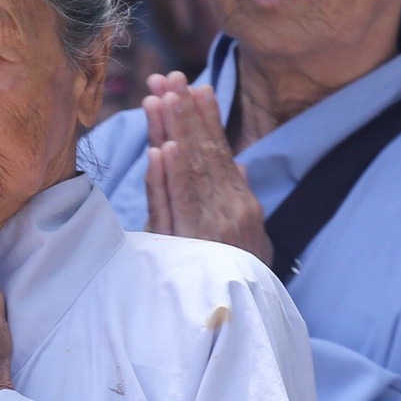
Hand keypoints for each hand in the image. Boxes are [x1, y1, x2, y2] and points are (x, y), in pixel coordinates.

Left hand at [142, 73, 270, 264]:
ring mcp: (212, 227)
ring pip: (188, 171)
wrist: (242, 323)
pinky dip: (168, 177)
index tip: (190, 87)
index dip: (204, 118)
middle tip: (167, 77)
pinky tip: (160, 149)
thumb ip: (231, 198)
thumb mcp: (238, 236)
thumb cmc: (231, 276)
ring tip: (159, 99)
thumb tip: (233, 161)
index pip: (219, 152)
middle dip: (184, 113)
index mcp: (241, 204)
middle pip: (203, 153)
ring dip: (173, 132)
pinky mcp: (192, 246)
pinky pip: (177, 206)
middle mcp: (231, 210)